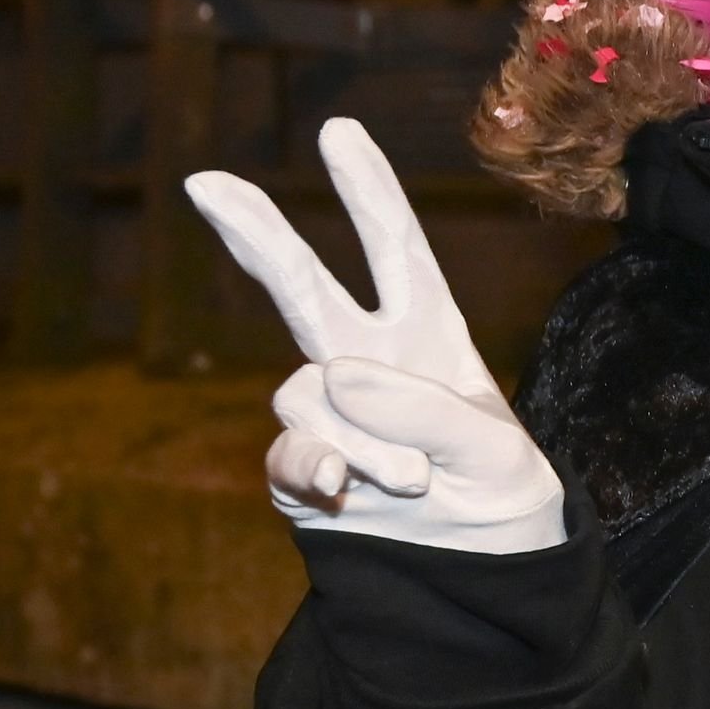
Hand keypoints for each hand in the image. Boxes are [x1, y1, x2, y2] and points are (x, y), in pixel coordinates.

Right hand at [188, 118, 565, 553]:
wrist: (483, 578)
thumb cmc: (504, 495)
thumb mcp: (493, 447)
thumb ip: (422, 406)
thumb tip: (331, 373)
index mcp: (428, 333)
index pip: (396, 248)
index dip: (368, 189)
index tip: (338, 129)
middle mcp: (368, 361)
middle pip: (303, 285)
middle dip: (257, 232)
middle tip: (205, 182)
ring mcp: (329, 416)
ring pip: (306, 395)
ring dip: (361, 440)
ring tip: (415, 480)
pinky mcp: (303, 473)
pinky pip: (288, 455)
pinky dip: (312, 468)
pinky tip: (342, 489)